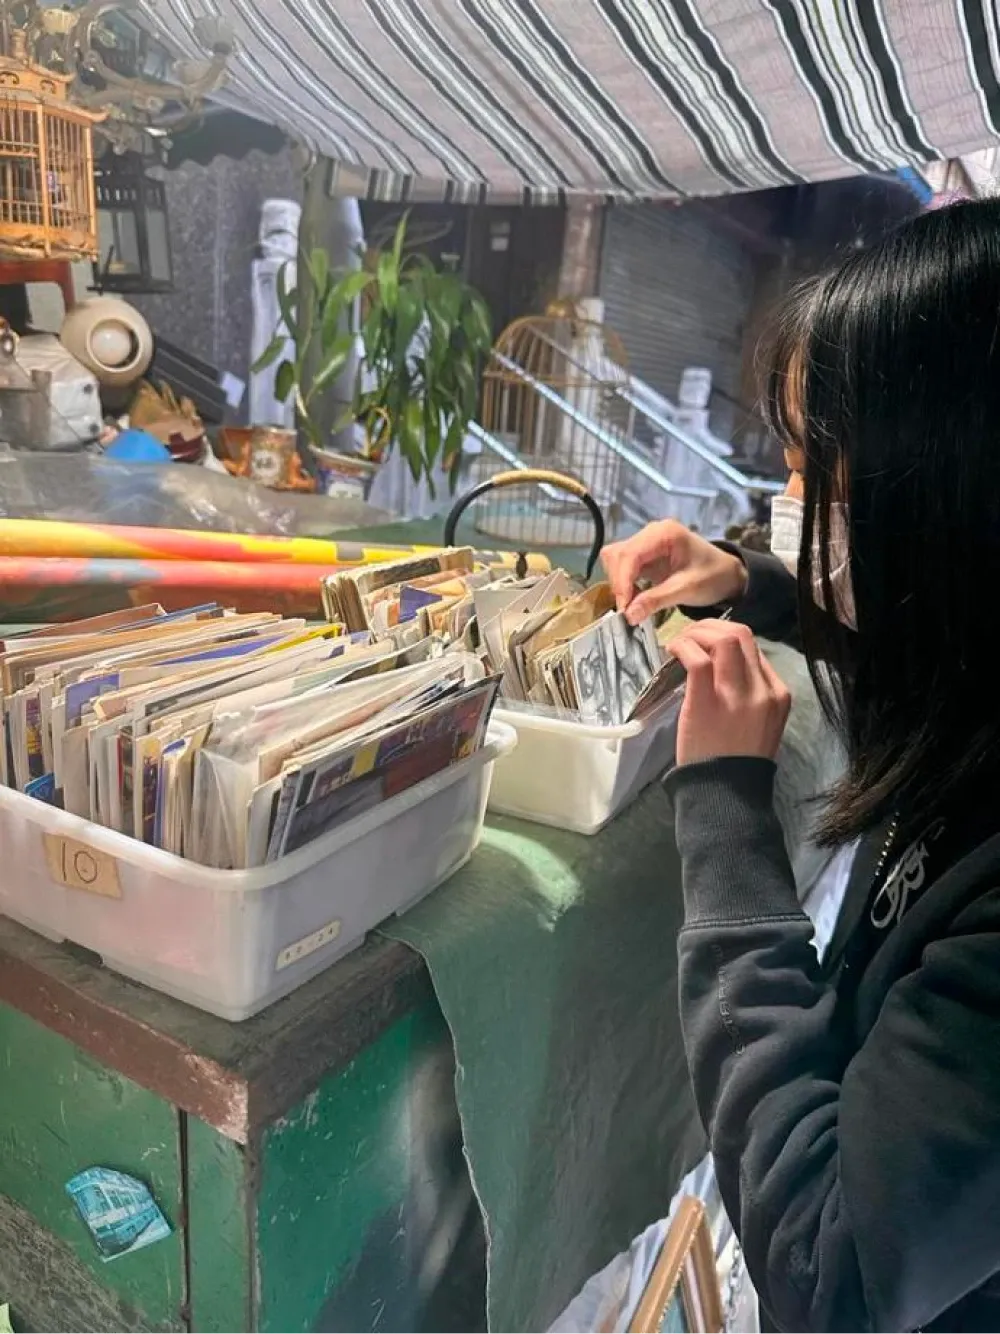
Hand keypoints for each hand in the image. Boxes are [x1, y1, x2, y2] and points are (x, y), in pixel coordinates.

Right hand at [601, 520, 747, 624]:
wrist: (727, 575)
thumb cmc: (713, 576)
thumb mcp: (687, 589)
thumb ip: (656, 600)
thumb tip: (628, 615)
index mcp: (664, 533)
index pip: (630, 554)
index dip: (622, 581)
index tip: (623, 606)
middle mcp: (651, 533)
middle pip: (618, 555)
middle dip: (619, 583)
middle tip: (627, 609)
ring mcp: (646, 543)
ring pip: (616, 560)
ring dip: (619, 583)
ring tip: (631, 604)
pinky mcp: (644, 555)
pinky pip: (623, 567)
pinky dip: (624, 583)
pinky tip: (634, 598)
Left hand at [669, 621, 790, 764]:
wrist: (726, 795)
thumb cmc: (736, 762)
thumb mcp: (759, 724)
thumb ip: (750, 695)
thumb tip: (720, 666)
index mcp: (778, 694)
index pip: (755, 648)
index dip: (726, 639)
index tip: (706, 646)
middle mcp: (763, 690)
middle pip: (742, 634)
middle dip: (712, 627)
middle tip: (691, 636)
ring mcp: (737, 695)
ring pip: (724, 638)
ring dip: (696, 632)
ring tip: (680, 643)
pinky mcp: (707, 701)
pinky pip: (697, 658)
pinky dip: (683, 646)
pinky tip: (673, 651)